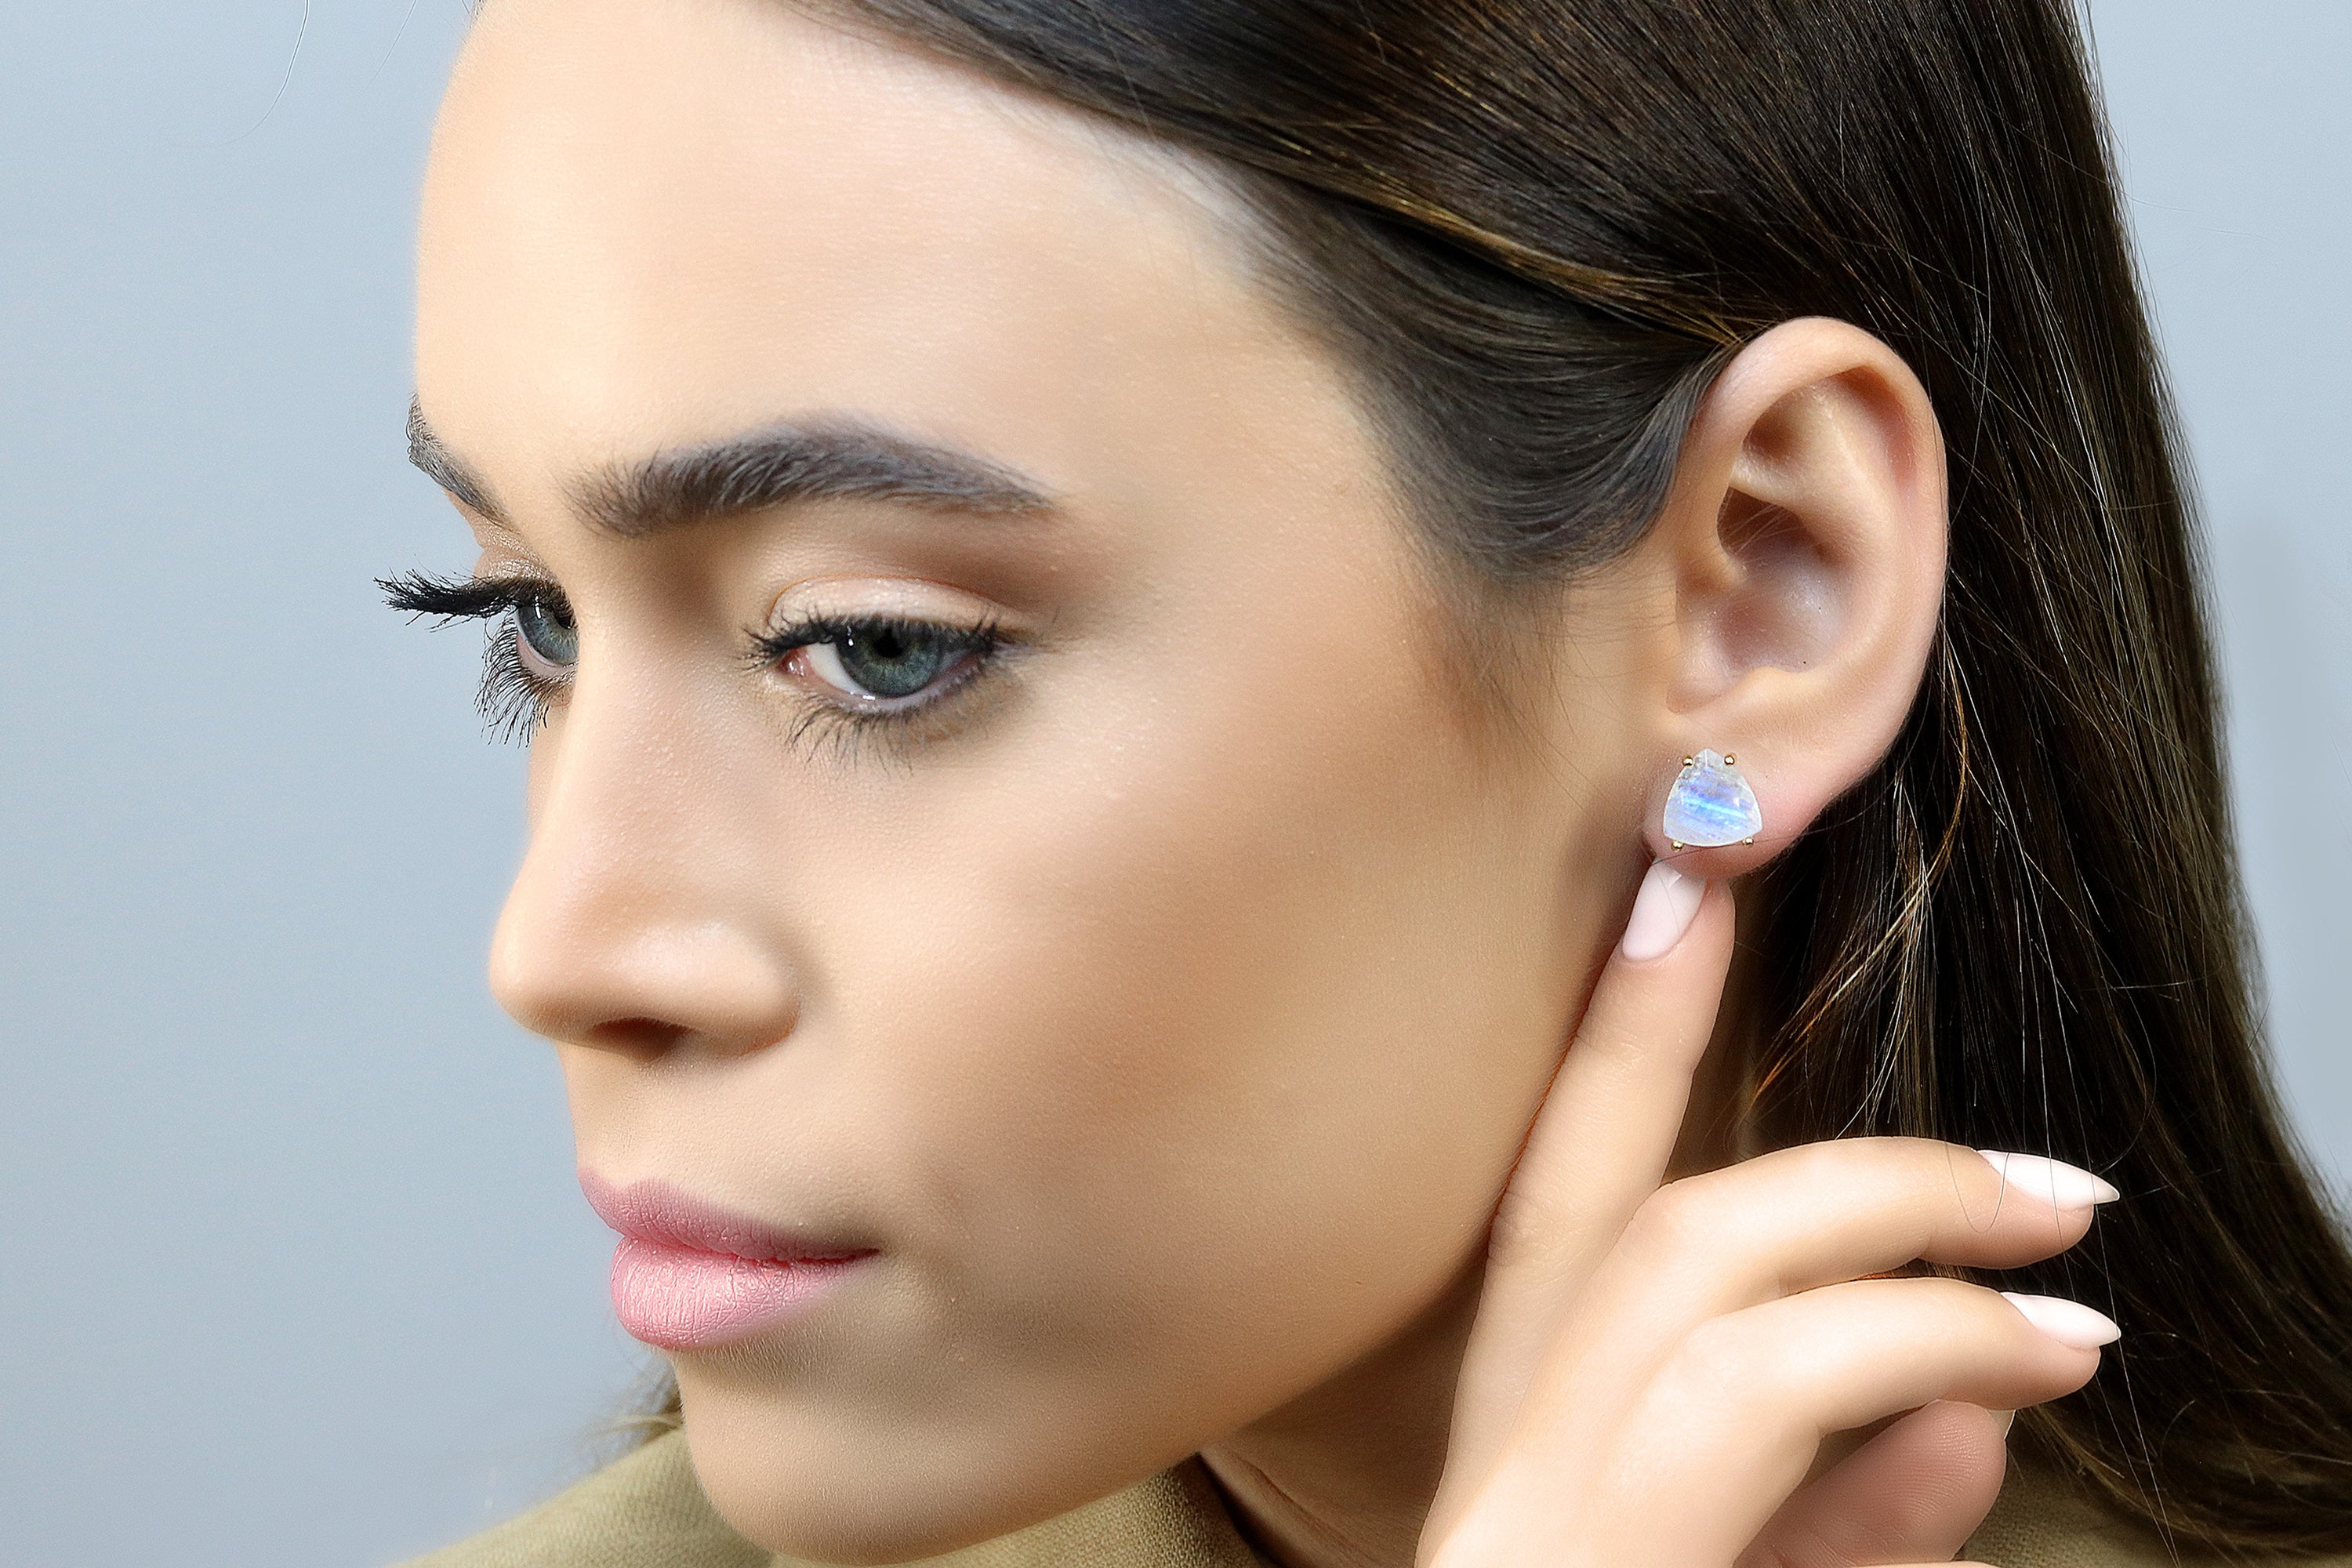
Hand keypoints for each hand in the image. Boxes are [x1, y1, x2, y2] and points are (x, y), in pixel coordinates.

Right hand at [1419, 866, 2118, 1567]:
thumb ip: (1843, 1510)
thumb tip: (1965, 1424)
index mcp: (1521, 1452)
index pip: (1560, 1205)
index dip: (1623, 1032)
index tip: (1687, 873)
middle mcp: (1505, 1478)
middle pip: (1656, 1238)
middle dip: (1869, 1182)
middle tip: (2045, 1187)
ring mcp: (1541, 1536)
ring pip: (1730, 1333)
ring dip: (1923, 1302)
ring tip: (2064, 1331)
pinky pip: (1785, 1471)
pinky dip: (1913, 1452)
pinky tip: (1995, 1460)